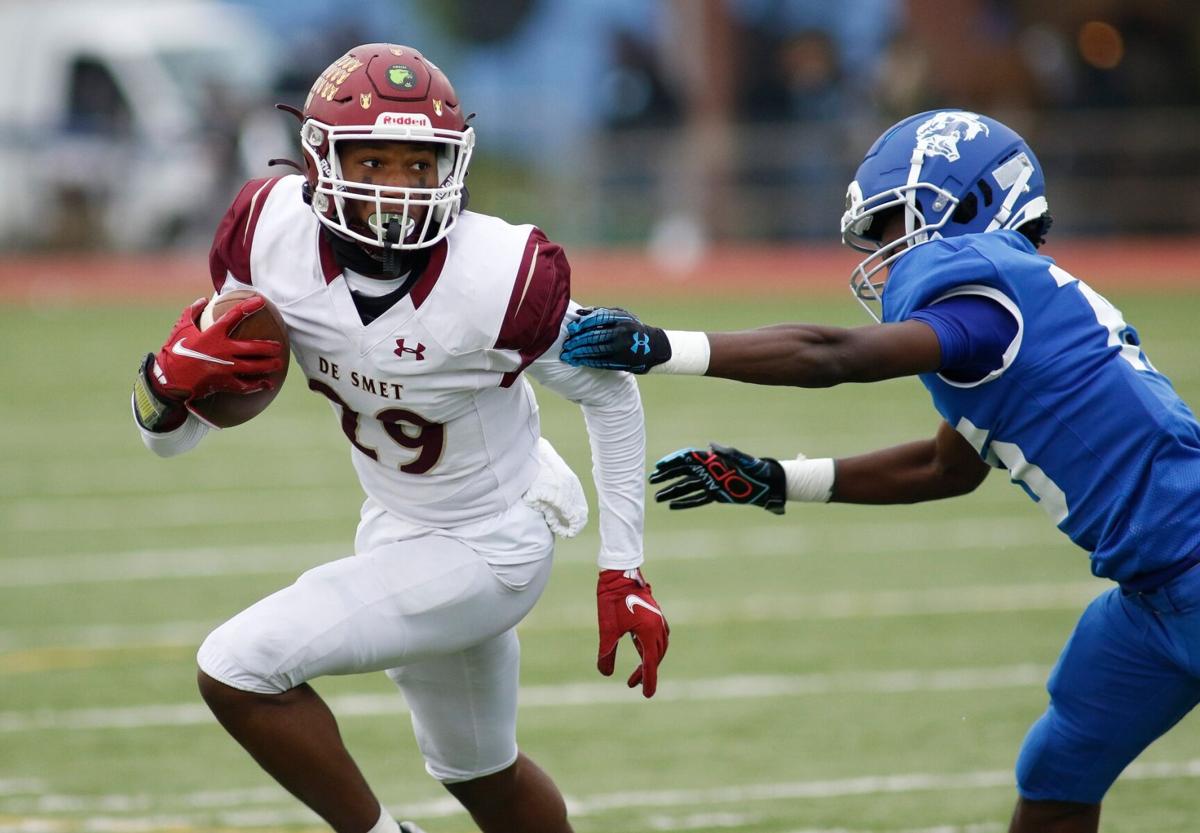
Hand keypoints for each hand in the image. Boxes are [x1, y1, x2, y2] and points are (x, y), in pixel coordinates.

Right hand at [151, 297, 284, 403]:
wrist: (168, 379)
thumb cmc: (174, 351)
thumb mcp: (181, 328)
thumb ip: (193, 312)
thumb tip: (203, 299)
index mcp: (212, 335)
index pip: (234, 316)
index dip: (248, 307)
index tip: (261, 301)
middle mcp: (222, 351)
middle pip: (252, 347)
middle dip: (268, 347)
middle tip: (279, 346)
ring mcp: (224, 368)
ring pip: (253, 367)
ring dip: (268, 365)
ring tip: (278, 363)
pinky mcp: (224, 383)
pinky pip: (245, 385)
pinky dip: (258, 385)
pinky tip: (267, 384)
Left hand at [561, 307, 670, 373]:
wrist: (652, 346)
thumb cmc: (631, 328)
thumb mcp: (621, 316)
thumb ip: (601, 313)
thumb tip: (579, 313)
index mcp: (621, 318)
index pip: (598, 319)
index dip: (583, 324)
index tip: (572, 329)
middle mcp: (622, 332)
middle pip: (594, 336)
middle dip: (578, 341)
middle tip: (566, 345)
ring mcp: (621, 347)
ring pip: (596, 350)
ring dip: (579, 353)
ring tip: (568, 355)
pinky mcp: (621, 361)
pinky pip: (601, 361)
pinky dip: (588, 361)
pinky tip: (578, 361)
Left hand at [596, 568, 668, 697]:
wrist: (619, 574)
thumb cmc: (612, 600)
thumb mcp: (607, 629)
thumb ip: (607, 652)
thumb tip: (605, 673)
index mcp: (649, 632)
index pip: (650, 663)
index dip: (648, 680)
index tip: (647, 695)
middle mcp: (658, 627)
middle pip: (656, 657)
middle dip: (646, 672)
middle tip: (632, 684)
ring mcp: (659, 619)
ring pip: (659, 647)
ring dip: (650, 660)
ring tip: (638, 670)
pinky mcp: (655, 614)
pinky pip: (659, 636)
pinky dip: (652, 647)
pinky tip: (643, 649)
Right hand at [650, 443, 785, 513]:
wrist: (766, 483)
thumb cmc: (755, 467)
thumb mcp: (741, 458)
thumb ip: (726, 452)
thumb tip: (710, 445)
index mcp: (711, 459)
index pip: (686, 459)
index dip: (672, 462)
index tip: (659, 467)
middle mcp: (707, 470)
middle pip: (681, 473)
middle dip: (666, 477)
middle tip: (651, 481)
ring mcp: (710, 483)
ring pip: (686, 488)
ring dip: (671, 492)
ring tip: (656, 498)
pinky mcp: (715, 495)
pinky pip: (696, 500)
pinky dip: (684, 503)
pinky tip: (672, 506)